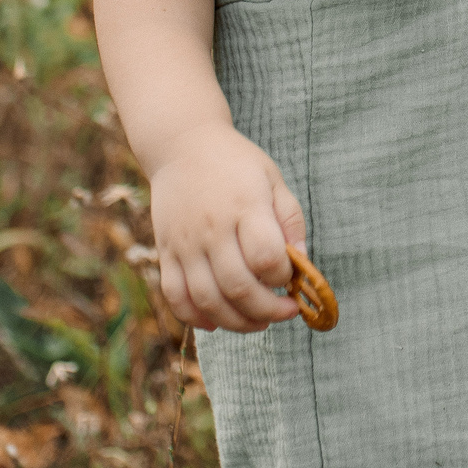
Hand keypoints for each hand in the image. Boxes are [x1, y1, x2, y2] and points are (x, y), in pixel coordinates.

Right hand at [147, 124, 309, 331]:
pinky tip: (219, 321)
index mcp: (245, 206)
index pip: (266, 258)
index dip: (283, 277)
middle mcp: (212, 228)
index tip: (293, 278)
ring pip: (207, 300)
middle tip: (285, 311)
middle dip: (268, 310)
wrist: (182, 145)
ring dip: (238, 322)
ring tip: (258, 322)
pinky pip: (176, 297)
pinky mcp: (165, 252)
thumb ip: (290, 221)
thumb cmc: (236, 164)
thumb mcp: (273, 179)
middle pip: (238, 287)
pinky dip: (196, 318)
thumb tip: (302, 265)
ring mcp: (184, 243)